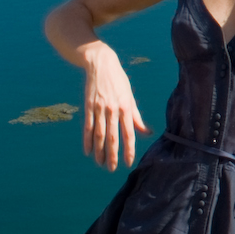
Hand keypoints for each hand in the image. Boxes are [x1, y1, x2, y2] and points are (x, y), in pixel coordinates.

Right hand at [81, 44, 148, 171]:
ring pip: (99, 135)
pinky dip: (87, 140)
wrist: (101, 64)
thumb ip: (136, 117)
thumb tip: (147, 133)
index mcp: (126, 108)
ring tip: (100, 164)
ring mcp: (99, 109)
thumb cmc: (119, 82)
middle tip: (111, 169)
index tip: (128, 162)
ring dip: (99, 151)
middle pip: (112, 137)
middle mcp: (113, 110)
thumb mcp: (130, 98)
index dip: (129, 149)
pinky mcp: (88, 106)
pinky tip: (88, 151)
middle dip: (112, 155)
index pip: (129, 134)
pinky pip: (87, 127)